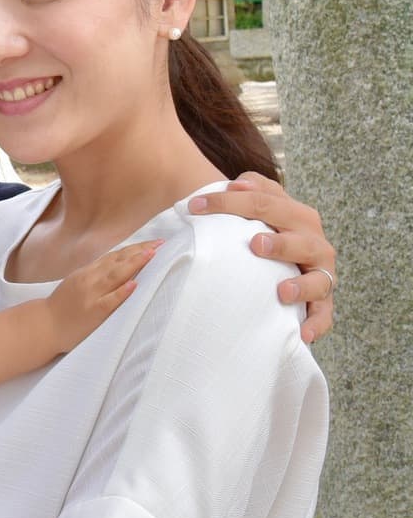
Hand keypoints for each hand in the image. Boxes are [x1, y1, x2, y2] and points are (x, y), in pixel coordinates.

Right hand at [46, 240, 162, 352]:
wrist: (43, 326)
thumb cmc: (63, 307)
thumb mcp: (78, 283)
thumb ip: (97, 274)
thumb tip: (122, 266)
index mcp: (88, 272)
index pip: (115, 256)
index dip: (135, 248)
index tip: (154, 243)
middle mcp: (89, 279)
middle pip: (118, 261)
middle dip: (140, 252)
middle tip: (161, 244)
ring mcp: (90, 295)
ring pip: (115, 276)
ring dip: (134, 264)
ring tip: (152, 255)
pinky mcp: (92, 312)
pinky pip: (109, 301)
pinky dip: (121, 292)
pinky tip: (134, 285)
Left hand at [188, 174, 334, 343]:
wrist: (286, 263)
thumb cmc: (262, 234)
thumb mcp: (254, 210)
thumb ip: (246, 193)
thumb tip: (235, 183)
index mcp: (294, 214)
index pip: (263, 201)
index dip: (228, 202)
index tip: (193, 207)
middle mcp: (311, 240)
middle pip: (298, 236)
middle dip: (280, 242)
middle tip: (255, 245)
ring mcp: (319, 272)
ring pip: (318, 277)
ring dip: (302, 284)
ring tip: (282, 292)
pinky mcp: (321, 301)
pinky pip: (324, 315)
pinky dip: (316, 324)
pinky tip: (304, 334)